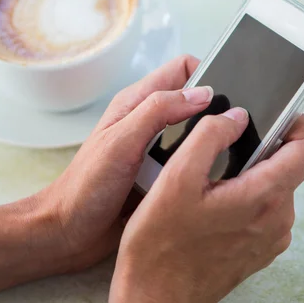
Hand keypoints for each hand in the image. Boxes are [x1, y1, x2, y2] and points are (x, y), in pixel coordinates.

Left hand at [23, 55, 214, 271]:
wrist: (69, 232)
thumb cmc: (85, 186)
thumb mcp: (121, 141)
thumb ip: (157, 112)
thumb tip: (203, 94)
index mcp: (136, 103)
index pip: (182, 70)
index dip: (206, 74)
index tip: (227, 94)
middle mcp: (149, 122)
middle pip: (195, 102)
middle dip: (216, 110)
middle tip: (234, 128)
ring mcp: (157, 150)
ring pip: (198, 134)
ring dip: (210, 142)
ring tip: (227, 155)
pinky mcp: (163, 176)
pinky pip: (192, 163)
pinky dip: (202, 166)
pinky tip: (210, 178)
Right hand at [109, 113, 303, 302]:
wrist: (154, 298)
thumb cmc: (159, 245)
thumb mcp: (176, 178)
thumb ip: (210, 137)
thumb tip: (237, 116)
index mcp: (264, 196)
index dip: (298, 123)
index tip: (272, 118)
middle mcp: (278, 219)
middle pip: (288, 165)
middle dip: (259, 150)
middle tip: (218, 155)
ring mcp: (272, 238)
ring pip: (274, 187)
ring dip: (249, 176)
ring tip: (208, 186)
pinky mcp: (261, 250)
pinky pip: (264, 211)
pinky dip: (245, 199)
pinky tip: (211, 208)